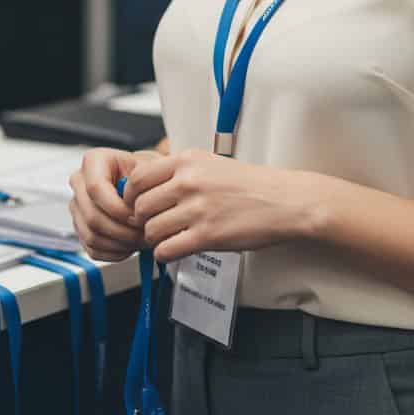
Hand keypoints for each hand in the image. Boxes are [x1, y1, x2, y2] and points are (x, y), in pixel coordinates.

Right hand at [68, 148, 155, 261]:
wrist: (147, 185)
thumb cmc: (149, 174)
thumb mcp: (150, 168)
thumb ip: (143, 182)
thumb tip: (136, 207)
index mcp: (94, 161)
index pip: (95, 188)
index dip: (118, 207)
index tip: (139, 216)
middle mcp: (80, 183)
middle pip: (92, 217)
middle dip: (122, 231)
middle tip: (145, 234)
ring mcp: (78, 207)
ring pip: (92, 236)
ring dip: (120, 244)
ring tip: (142, 240)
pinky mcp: (81, 229)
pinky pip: (93, 249)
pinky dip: (114, 253)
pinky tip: (132, 245)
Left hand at [123, 149, 312, 262]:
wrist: (282, 201)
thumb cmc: (249, 184)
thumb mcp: (210, 163)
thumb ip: (180, 171)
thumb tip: (148, 186)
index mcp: (187, 160)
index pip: (138, 178)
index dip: (131, 196)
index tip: (136, 205)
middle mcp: (188, 181)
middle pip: (140, 206)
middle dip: (142, 220)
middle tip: (152, 225)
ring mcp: (197, 208)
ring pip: (151, 230)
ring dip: (154, 239)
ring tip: (167, 238)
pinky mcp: (206, 235)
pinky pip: (166, 250)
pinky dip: (165, 254)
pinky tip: (175, 250)